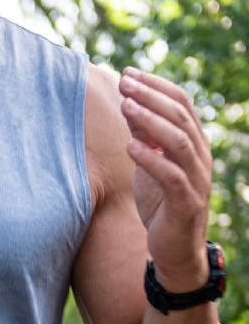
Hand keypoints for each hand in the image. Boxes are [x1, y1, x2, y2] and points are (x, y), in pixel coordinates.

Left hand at [119, 67, 212, 290]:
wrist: (174, 251)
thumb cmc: (160, 205)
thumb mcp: (150, 165)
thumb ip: (144, 138)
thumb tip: (128, 104)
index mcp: (194, 144)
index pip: (182, 103)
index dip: (156, 85)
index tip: (128, 72)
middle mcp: (200, 157)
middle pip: (181, 116)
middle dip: (151, 96)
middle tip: (124, 82)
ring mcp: (197, 180)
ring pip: (179, 141)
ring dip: (151, 121)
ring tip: (126, 105)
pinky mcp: (186, 204)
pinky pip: (171, 176)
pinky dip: (150, 159)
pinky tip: (130, 147)